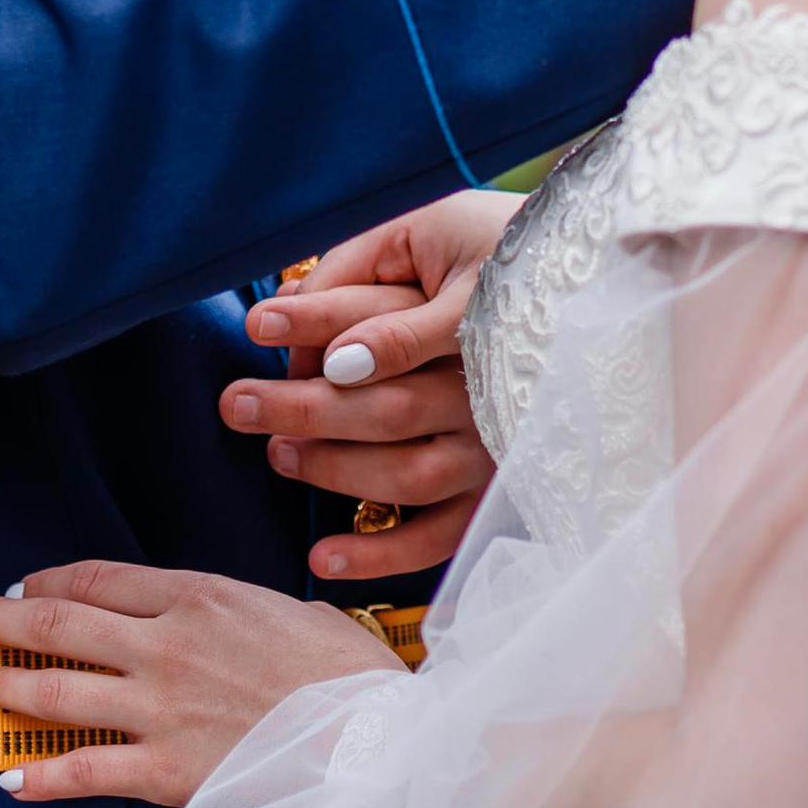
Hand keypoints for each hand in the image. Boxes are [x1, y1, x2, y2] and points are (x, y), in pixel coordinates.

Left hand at [0, 559, 396, 807]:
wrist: (377, 745)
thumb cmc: (355, 680)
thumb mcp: (302, 615)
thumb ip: (253, 614)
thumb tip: (246, 624)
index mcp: (202, 597)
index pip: (100, 579)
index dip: (50, 579)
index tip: (24, 584)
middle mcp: (166, 645)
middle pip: (59, 622)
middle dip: (1, 618)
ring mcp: (160, 708)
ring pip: (56, 691)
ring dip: (11, 687)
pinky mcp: (163, 771)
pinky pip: (82, 772)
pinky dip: (39, 777)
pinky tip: (11, 779)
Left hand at [225, 195, 516, 584]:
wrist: (569, 337)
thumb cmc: (467, 290)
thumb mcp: (423, 252)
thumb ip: (361, 275)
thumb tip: (285, 306)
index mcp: (478, 325)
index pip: (390, 325)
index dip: (321, 323)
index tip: (258, 324)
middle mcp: (488, 393)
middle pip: (389, 407)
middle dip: (303, 408)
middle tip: (238, 402)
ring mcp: (493, 451)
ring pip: (408, 474)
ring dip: (333, 470)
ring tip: (276, 454)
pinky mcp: (492, 500)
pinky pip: (438, 539)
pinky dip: (380, 554)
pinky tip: (324, 555)